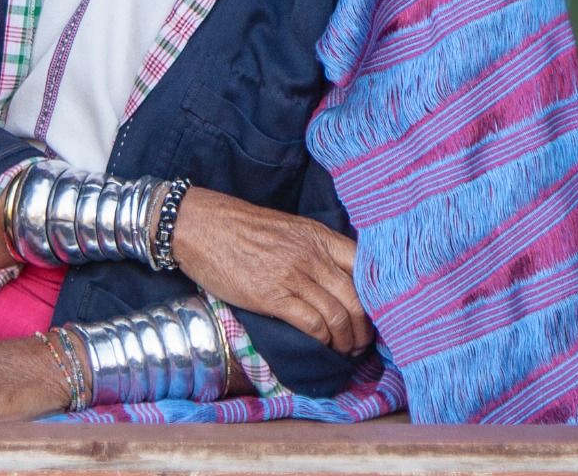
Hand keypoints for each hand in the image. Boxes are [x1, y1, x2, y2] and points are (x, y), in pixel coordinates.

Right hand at [169, 187, 372, 355]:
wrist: (201, 226)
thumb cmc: (240, 228)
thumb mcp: (288, 229)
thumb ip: (314, 249)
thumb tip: (336, 277)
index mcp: (318, 236)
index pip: (365, 266)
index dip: (377, 294)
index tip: (376, 312)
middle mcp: (312, 255)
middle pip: (357, 298)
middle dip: (366, 327)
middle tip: (363, 342)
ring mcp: (293, 275)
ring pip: (338, 315)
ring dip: (347, 340)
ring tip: (346, 350)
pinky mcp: (273, 296)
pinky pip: (312, 324)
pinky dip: (324, 341)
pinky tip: (324, 347)